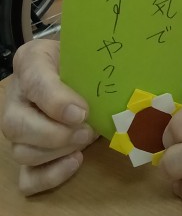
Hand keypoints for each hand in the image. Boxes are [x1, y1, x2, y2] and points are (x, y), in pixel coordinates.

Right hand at [1, 40, 96, 194]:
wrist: (75, 66)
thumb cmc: (81, 58)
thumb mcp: (85, 50)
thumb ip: (94, 64)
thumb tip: (120, 86)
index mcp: (30, 62)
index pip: (34, 81)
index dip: (56, 102)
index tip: (82, 112)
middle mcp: (15, 97)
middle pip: (16, 126)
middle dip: (56, 135)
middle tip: (87, 131)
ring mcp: (17, 128)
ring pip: (21, 152)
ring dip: (58, 153)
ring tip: (85, 140)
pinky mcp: (26, 152)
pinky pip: (26, 178)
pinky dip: (50, 176)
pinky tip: (75, 161)